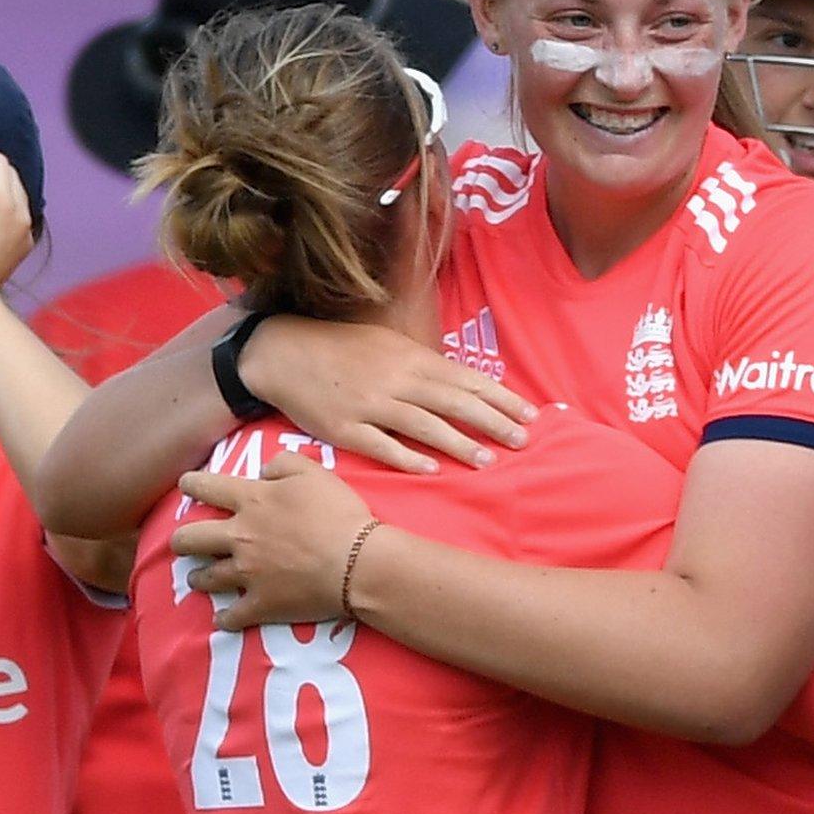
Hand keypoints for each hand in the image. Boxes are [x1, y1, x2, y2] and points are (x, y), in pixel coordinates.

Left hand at [170, 452, 374, 628]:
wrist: (357, 562)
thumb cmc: (338, 513)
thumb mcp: (313, 472)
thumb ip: (282, 463)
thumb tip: (262, 472)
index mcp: (251, 501)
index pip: (206, 488)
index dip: (191, 485)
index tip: (186, 485)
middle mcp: (239, 537)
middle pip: (189, 539)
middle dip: (182, 539)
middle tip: (185, 541)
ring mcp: (247, 574)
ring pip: (205, 578)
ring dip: (200, 577)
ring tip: (200, 578)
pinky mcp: (260, 605)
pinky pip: (231, 616)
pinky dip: (225, 618)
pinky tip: (222, 618)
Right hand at [244, 315, 536, 474]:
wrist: (283, 352)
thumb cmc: (341, 348)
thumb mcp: (388, 344)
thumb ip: (424, 364)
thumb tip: (464, 383)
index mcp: (411, 358)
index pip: (466, 379)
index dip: (500, 398)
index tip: (530, 414)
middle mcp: (396, 380)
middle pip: (453, 402)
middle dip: (492, 422)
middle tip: (522, 440)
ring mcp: (370, 405)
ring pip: (423, 425)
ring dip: (458, 443)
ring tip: (488, 460)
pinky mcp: (345, 428)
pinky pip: (381, 445)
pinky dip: (407, 458)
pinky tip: (432, 470)